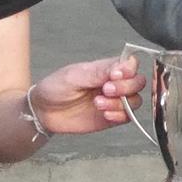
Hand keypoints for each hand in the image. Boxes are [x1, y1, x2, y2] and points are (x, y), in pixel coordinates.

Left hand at [31, 54, 147, 135]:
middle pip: (138, 82)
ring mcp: (114, 101)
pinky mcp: (111, 117)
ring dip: (120, 103)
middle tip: (106, 90)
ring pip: (135, 101)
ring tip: (98, 104)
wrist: (44, 111)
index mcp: (105, 68)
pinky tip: (105, 114)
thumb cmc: (55, 88)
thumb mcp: (74, 76)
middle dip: (126, 87)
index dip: (128, 70)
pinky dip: (120, 116)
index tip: (114, 76)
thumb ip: (98, 72)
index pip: (130, 64)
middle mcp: (113, 84)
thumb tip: (121, 67)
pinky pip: (127, 117)